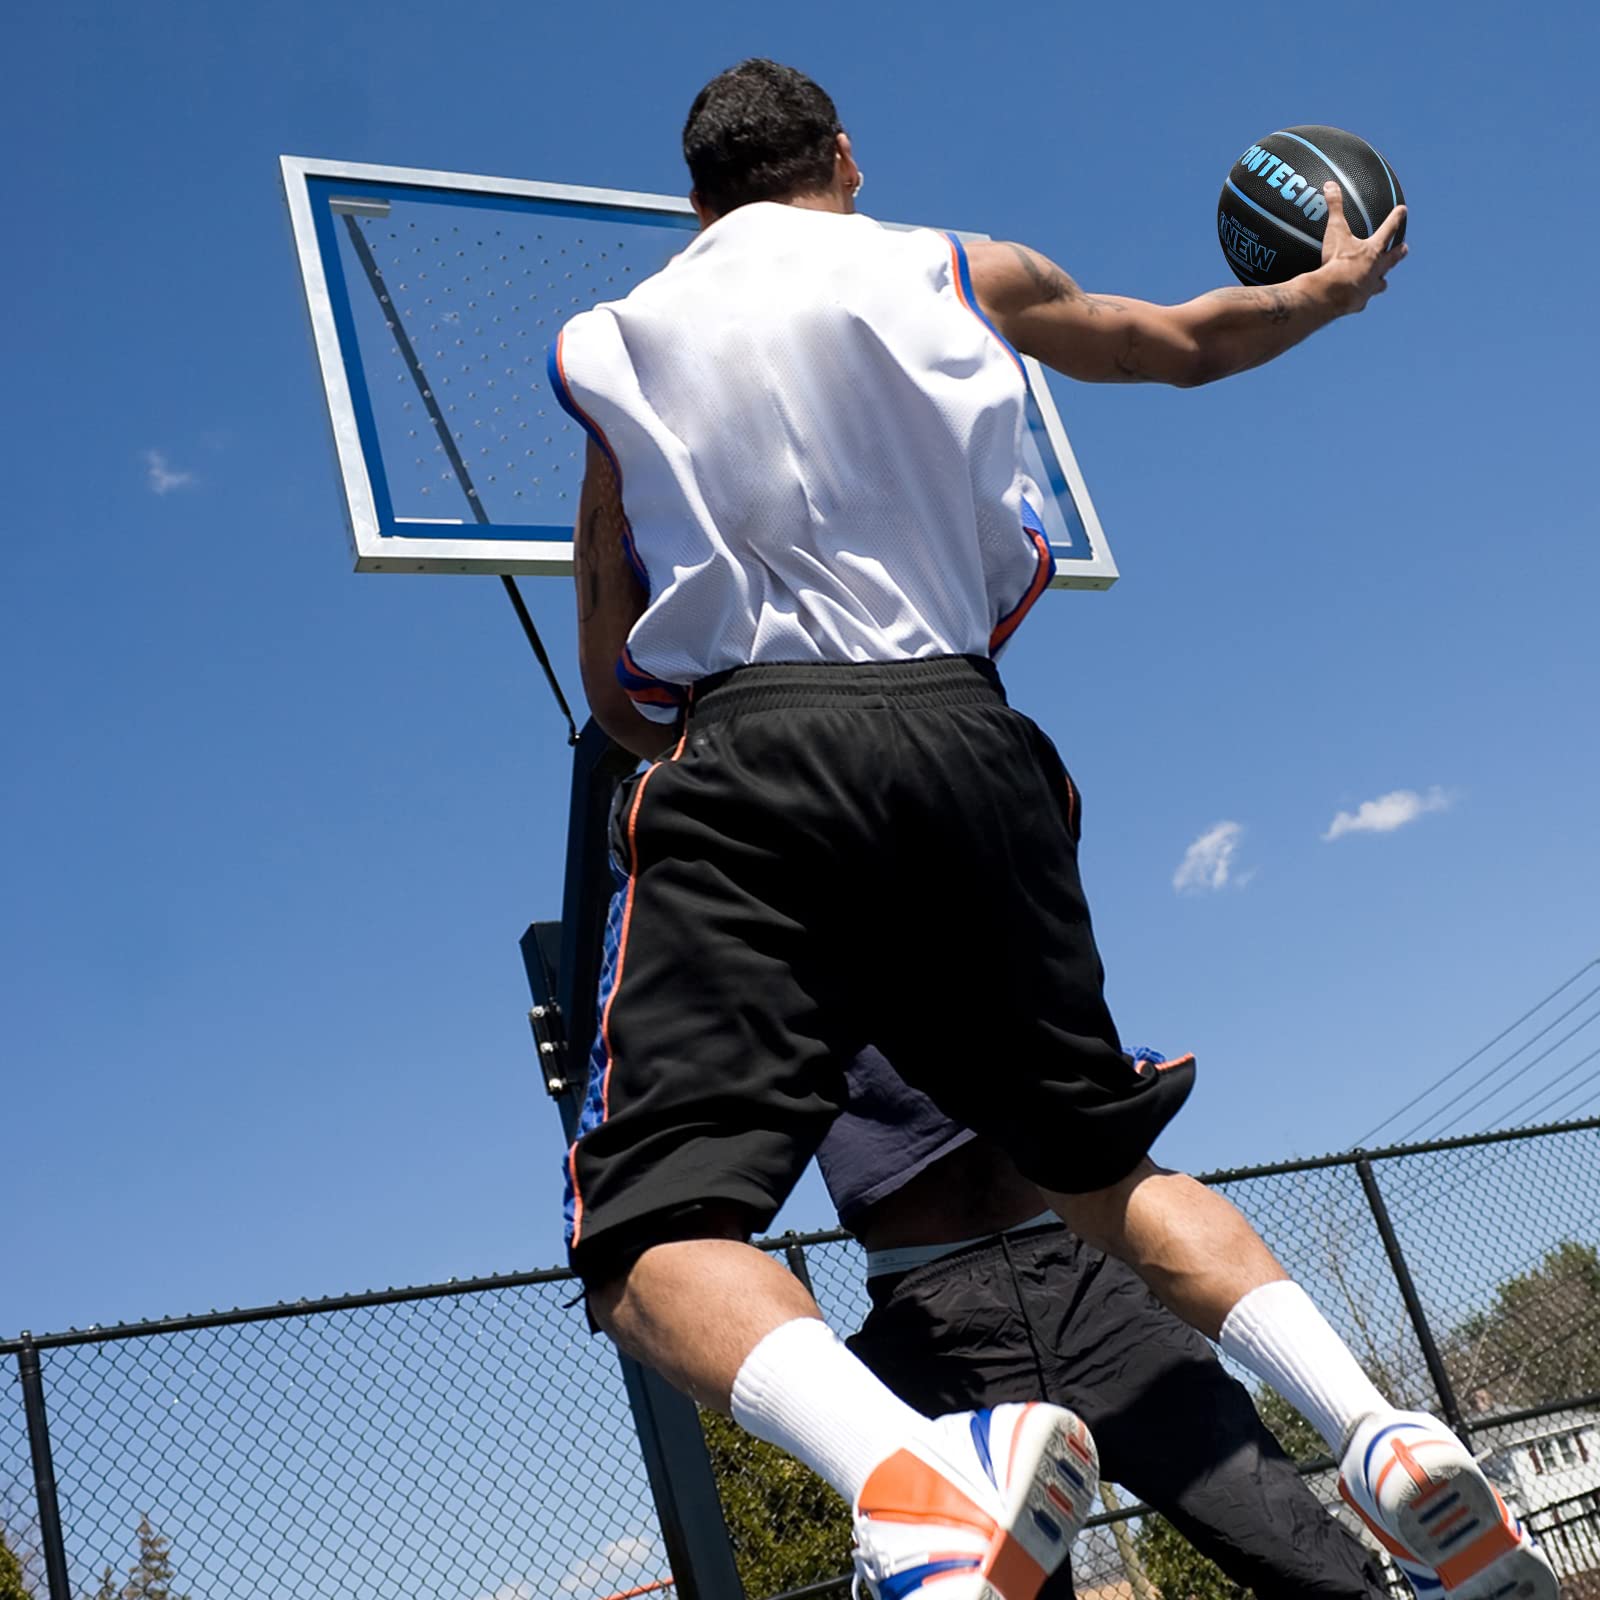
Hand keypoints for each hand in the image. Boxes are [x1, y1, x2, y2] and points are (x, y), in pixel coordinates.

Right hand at [1317, 182, 1407, 313]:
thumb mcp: (1335, 232)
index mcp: (1373, 249)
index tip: (1403, 210)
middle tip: (1405, 248)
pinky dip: (1360, 299)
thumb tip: (1331, 186)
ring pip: (1381, 283)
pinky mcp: (1359, 303)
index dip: (1396, 218)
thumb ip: (1335, 208)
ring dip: (1381, 281)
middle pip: (1393, 258)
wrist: (1332, 293)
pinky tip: (1356, 299)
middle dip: (1399, 252)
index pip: (1389, 229)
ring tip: (1382, 281)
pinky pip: (1362, 300)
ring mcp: (1369, 287)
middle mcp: (1377, 268)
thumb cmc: (1337, 262)